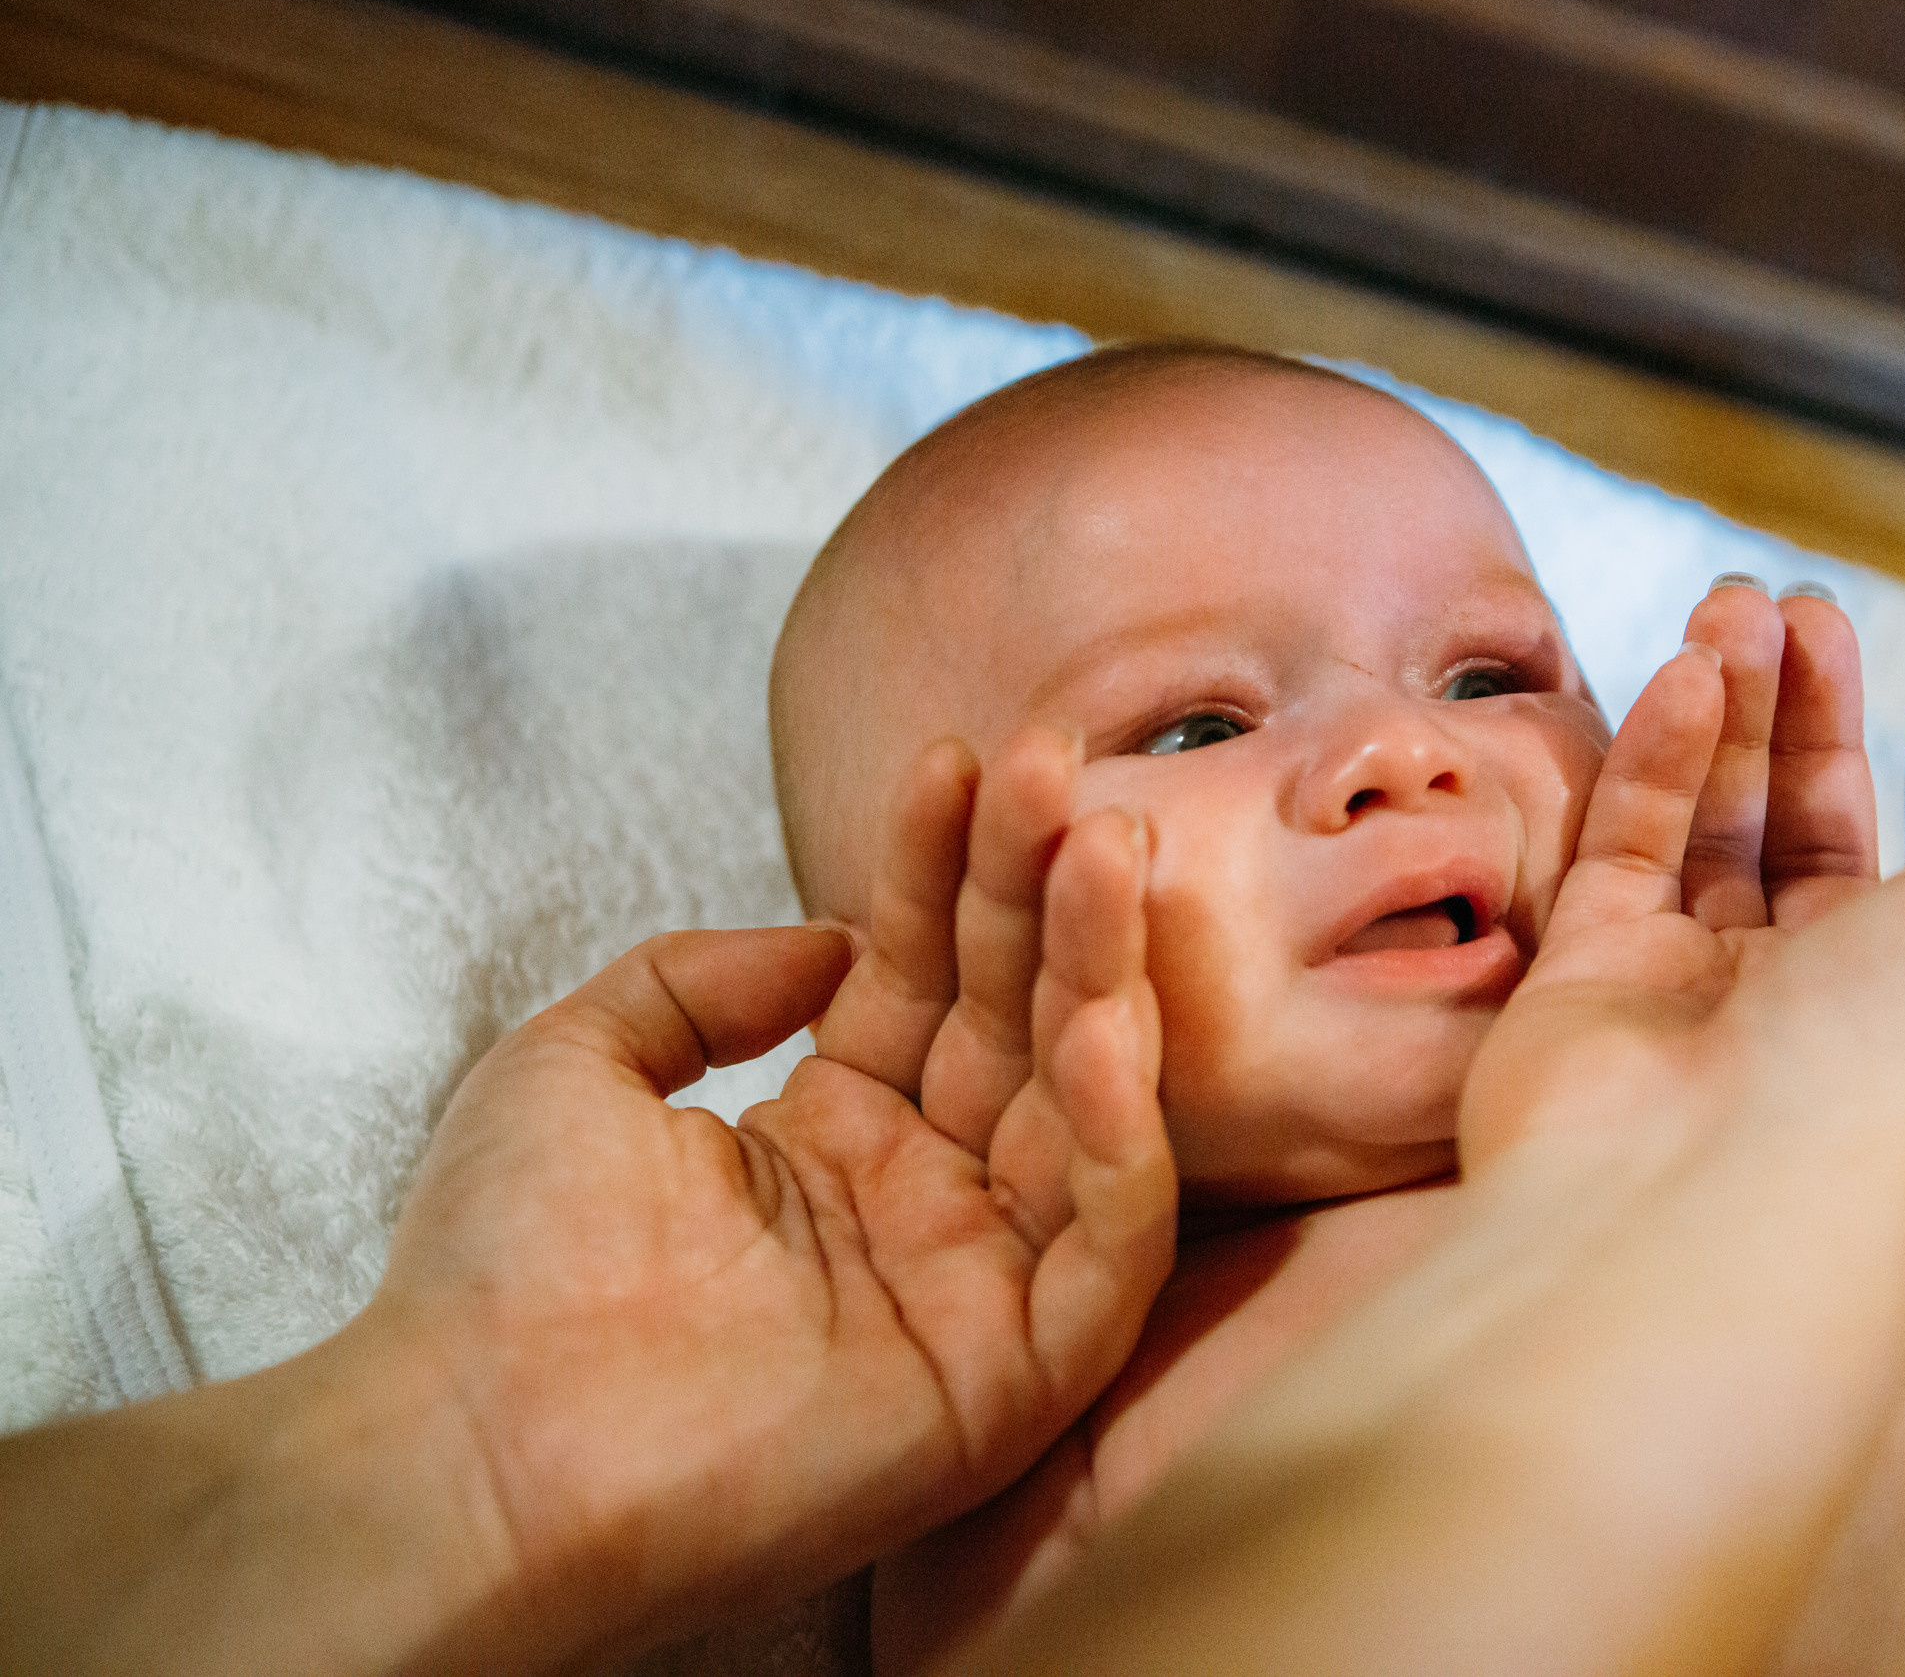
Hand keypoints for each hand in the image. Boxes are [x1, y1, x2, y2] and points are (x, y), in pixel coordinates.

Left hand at [371, 728, 1174, 1665]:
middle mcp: (917, 1203)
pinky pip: (1106, 1248)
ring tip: (1098, 852)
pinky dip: (1124, 1141)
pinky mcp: (1011, 1378)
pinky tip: (1100, 1026)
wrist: (470, 1450)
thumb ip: (702, 980)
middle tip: (1062, 771)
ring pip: (1084, 1116)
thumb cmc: (498, 1272)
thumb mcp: (576, 1061)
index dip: (946, 874)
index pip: (924, 982)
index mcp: (829, 1138)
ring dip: (1102, 976)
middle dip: (1043, 894)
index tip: (960, 763)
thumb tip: (830, 937)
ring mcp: (973, 1289)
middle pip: (1015, 1025)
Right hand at [1465, 579, 1904, 1215]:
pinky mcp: (1595, 983)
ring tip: (1744, 604)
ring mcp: (1704, 1004)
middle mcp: (1831, 1021)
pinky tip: (1690, 670)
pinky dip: (1662, 755)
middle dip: (1825, 722)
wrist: (1709, 1201)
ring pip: (1722, 831)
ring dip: (1738, 712)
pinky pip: (1632, 848)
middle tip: (1812, 613)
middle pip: (1826, 843)